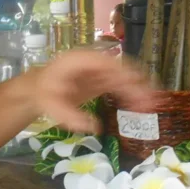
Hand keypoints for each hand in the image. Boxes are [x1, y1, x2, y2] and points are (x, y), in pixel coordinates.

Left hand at [29, 49, 152, 134]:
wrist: (38, 89)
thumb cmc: (44, 95)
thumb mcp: (53, 107)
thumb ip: (71, 116)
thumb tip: (95, 127)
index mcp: (81, 61)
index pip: (106, 63)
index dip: (123, 73)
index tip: (138, 84)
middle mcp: (93, 62)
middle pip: (120, 69)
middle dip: (137, 83)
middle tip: (151, 101)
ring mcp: (99, 70)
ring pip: (124, 76)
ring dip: (138, 89)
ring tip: (151, 105)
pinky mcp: (102, 79)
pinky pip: (121, 84)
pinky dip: (131, 93)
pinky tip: (141, 105)